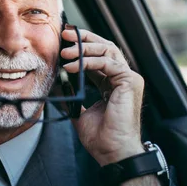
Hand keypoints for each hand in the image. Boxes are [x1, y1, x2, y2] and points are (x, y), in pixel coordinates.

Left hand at [60, 28, 143, 166]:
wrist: (112, 151)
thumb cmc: (100, 136)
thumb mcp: (79, 111)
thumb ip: (72, 95)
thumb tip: (57, 83)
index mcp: (111, 83)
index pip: (97, 56)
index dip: (81, 46)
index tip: (65, 40)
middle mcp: (122, 78)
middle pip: (105, 47)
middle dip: (84, 39)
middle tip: (66, 34)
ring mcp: (128, 79)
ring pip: (108, 50)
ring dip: (84, 48)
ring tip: (65, 51)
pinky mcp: (130, 82)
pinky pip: (108, 63)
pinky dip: (88, 62)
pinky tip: (72, 66)